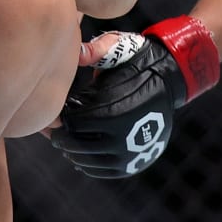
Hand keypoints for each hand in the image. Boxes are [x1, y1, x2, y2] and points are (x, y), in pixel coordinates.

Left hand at [52, 17, 217, 177]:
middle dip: (62, 137)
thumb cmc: (134, 64)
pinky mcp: (133, 164)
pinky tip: (79, 154)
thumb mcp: (117, 51)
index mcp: (116, 112)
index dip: (59, 120)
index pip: (73, 123)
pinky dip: (87, 164)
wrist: (168, 81)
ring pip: (88, 161)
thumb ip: (95, 51)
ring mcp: (130, 155)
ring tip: (65, 141)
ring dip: (72, 152)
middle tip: (53, 132)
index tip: (53, 115)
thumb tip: (76, 54)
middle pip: (77, 145)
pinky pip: (102, 171)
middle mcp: (124, 138)